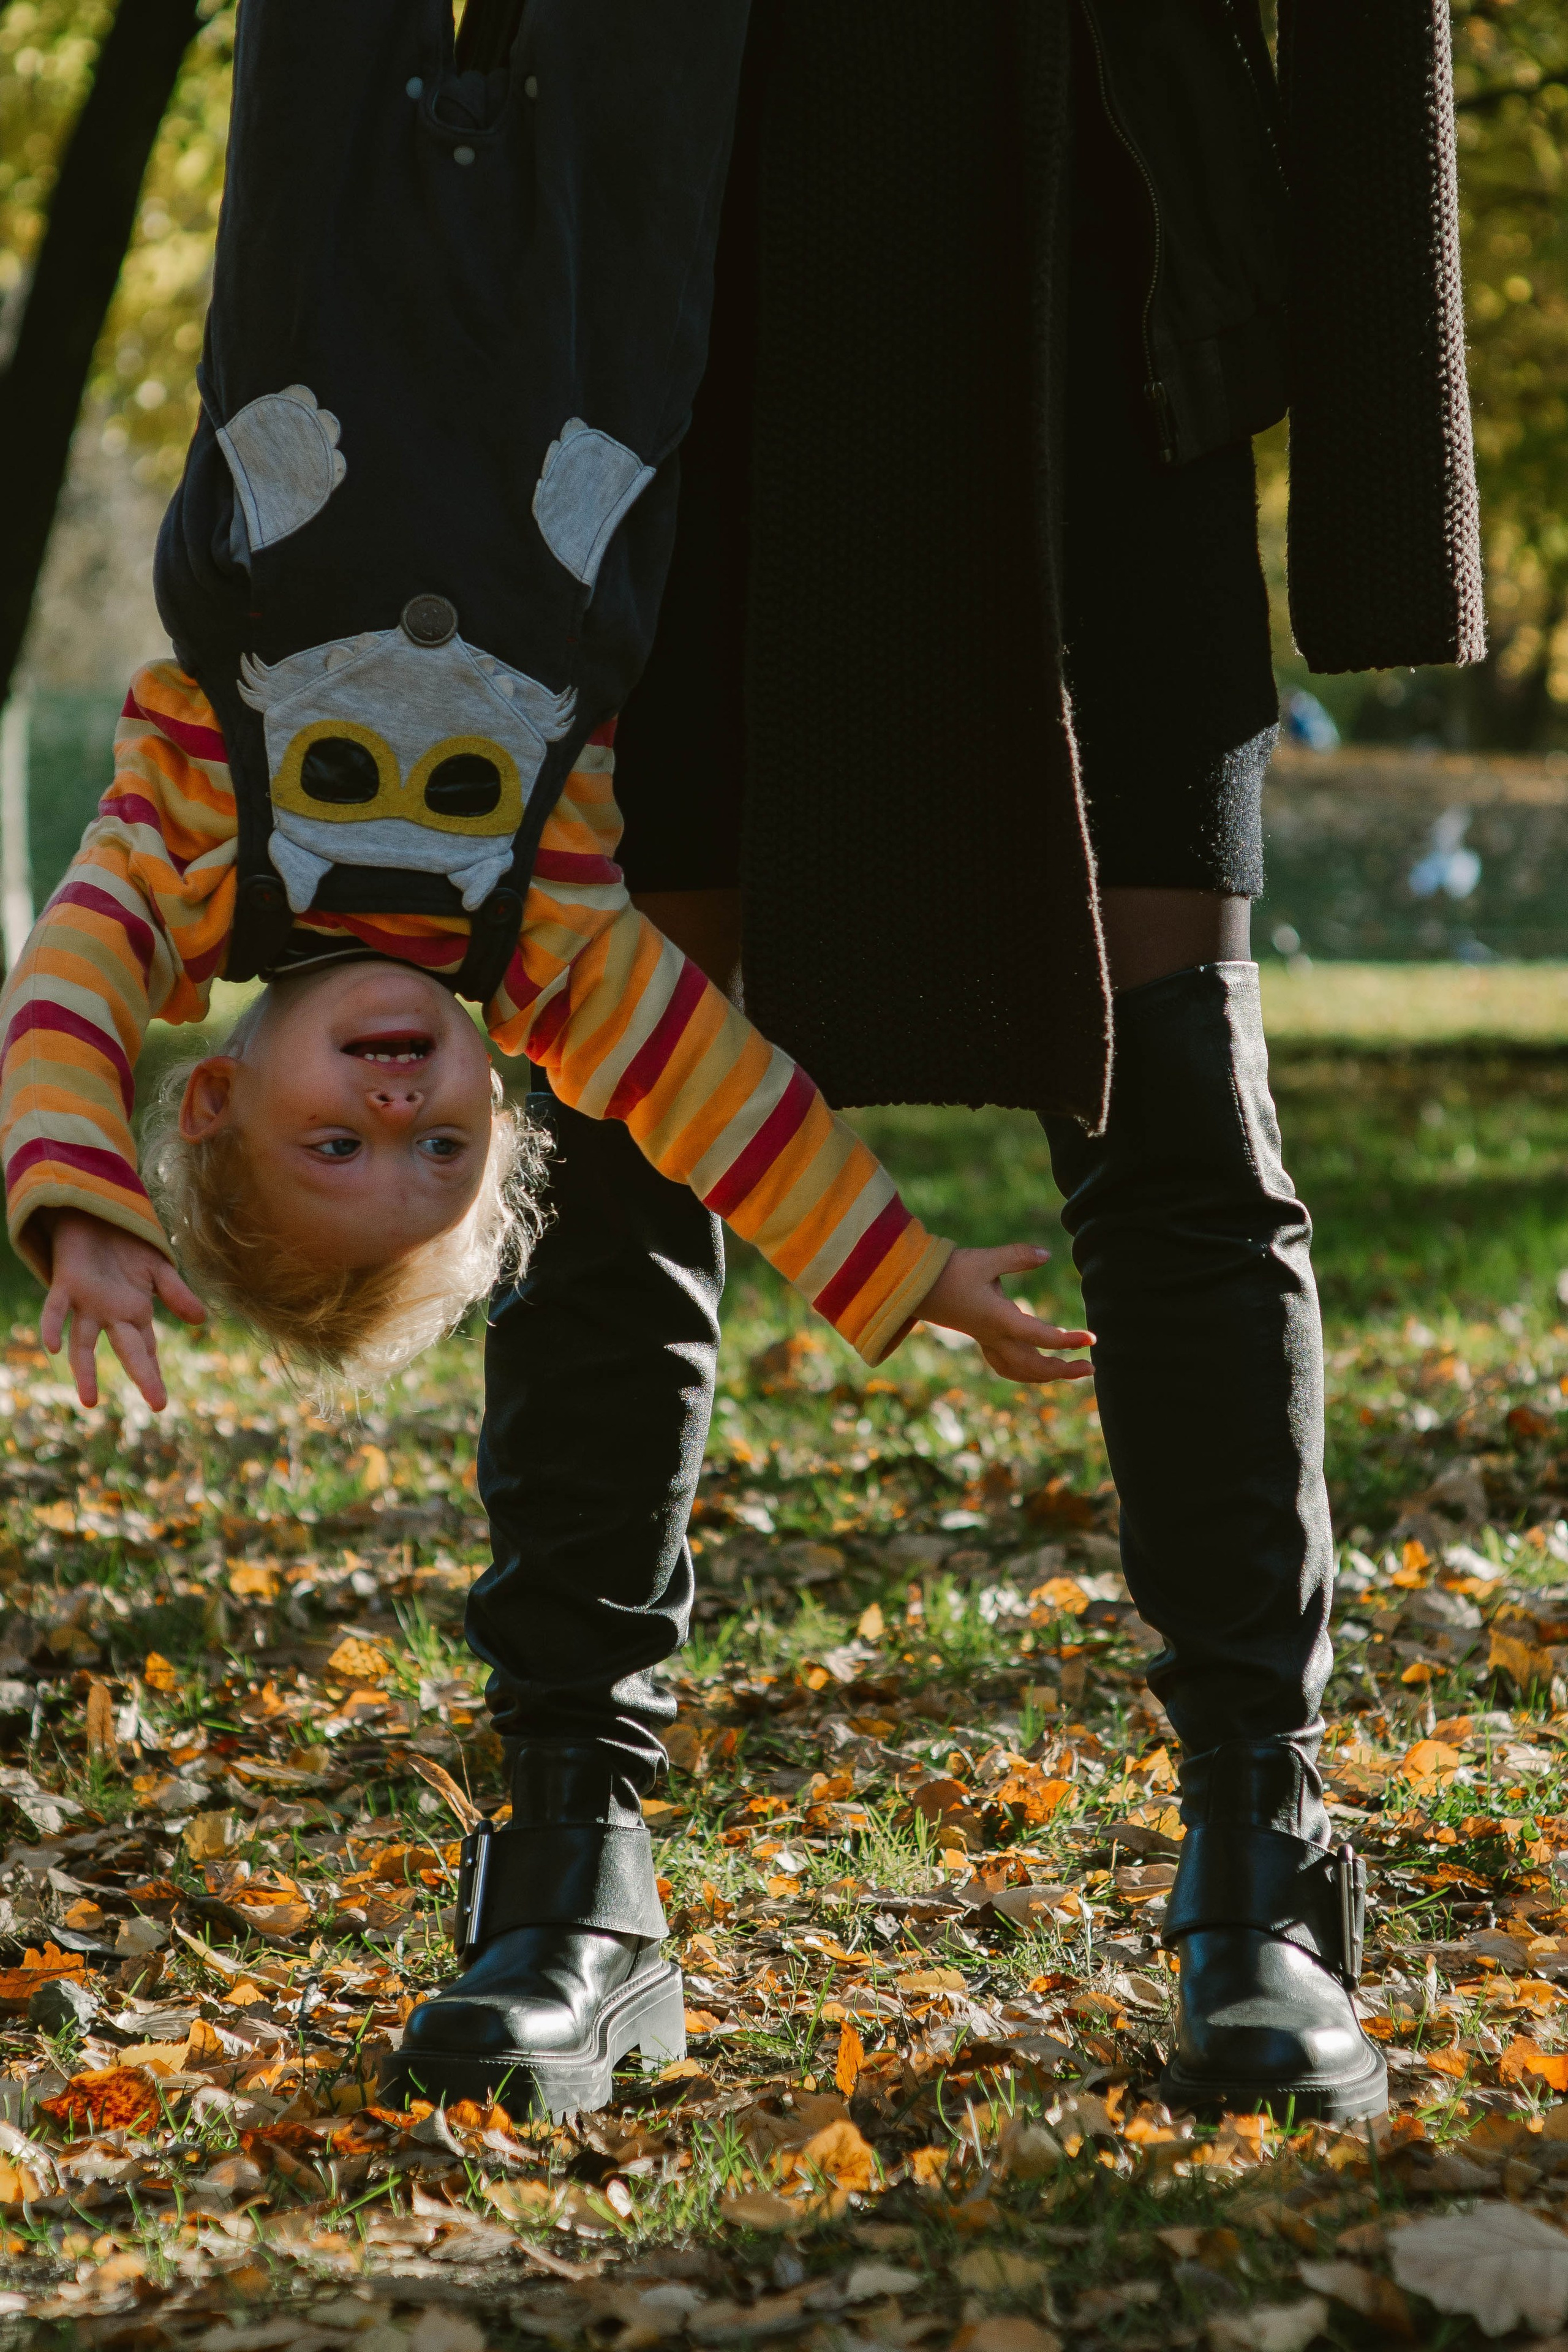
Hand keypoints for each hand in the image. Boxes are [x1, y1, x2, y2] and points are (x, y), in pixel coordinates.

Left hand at [39, 1211, 207, 1410]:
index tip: (160, 1402)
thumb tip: (201, 1320)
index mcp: (133, 1312)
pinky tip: (53, 1347)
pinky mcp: (65, 1284)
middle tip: (157, 1404)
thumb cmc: (125, 1245)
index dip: (152, 1374)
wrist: (94, 1215)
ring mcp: (85, 1302)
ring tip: (89, 1401)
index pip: (146, 1349)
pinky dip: (52, 1326)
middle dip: (142, 1376)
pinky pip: (55, 1309)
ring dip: (85, 1370)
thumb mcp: (158, 1268)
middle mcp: (109, 1314)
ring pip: (83, 1343)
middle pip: (126, 1350)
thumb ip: (176, 1294)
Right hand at [917, 1244, 1093, 1383]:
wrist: (913, 1286)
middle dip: (1065, 1371)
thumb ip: (1018, 1256)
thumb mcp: (985, 1258)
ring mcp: (987, 1341)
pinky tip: (1035, 1368)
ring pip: (1020, 1371)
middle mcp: (995, 1336)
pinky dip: (1025, 1372)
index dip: (1069, 1341)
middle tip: (1092, 1368)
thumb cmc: (948, 1271)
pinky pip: (1006, 1365)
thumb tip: (1047, 1254)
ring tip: (1070, 1372)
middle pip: (1035, 1366)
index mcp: (999, 1320)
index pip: (1042, 1337)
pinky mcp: (981, 1338)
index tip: (1092, 1339)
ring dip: (1046, 1376)